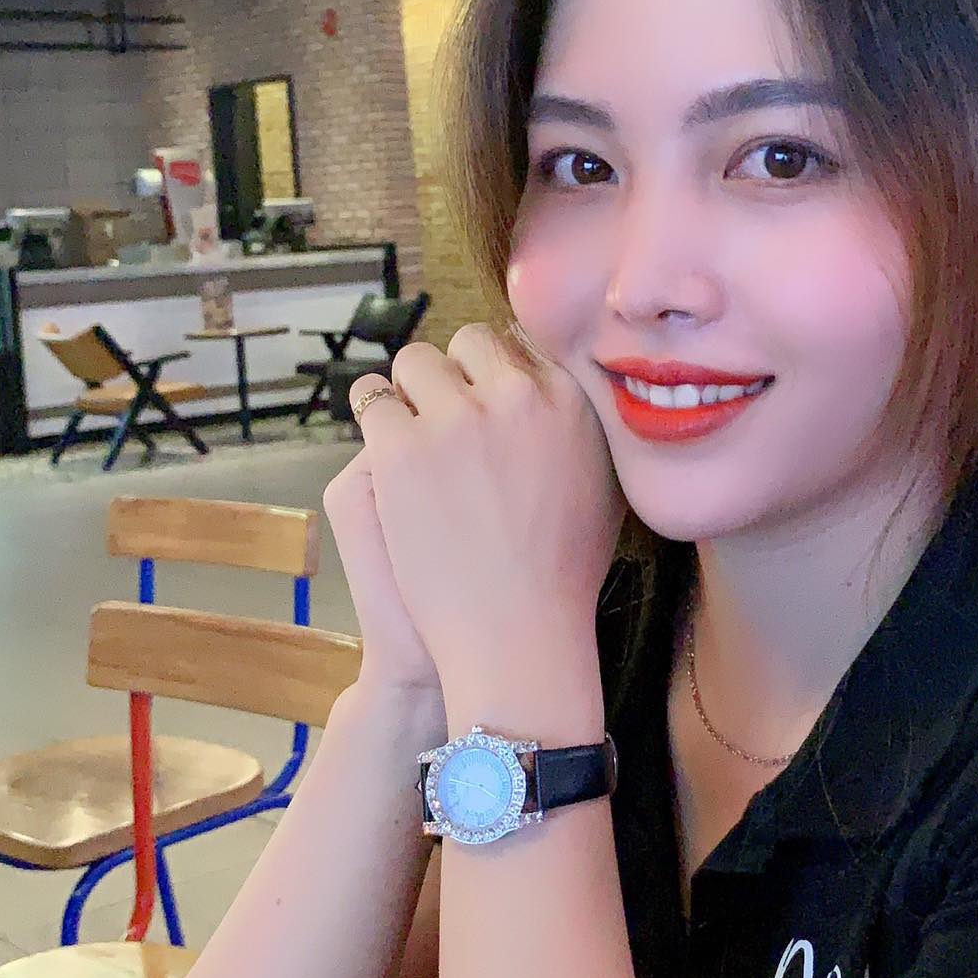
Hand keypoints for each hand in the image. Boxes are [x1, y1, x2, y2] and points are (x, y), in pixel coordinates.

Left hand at [346, 323, 625, 711]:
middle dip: (453, 375)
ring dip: (409, 392)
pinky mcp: (401, 449)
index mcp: (568, 399)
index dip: (494, 373)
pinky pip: (372, 401)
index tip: (484, 402)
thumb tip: (560, 385)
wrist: (515, 634)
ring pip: (413, 363)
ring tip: (411, 435)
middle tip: (445, 420)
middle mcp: (514, 395)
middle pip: (466, 343)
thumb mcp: (605, 487)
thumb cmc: (563, 572)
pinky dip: (376, 421)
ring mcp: (454, 419)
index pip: (517, 346)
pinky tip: (386, 456)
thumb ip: (582, 427)